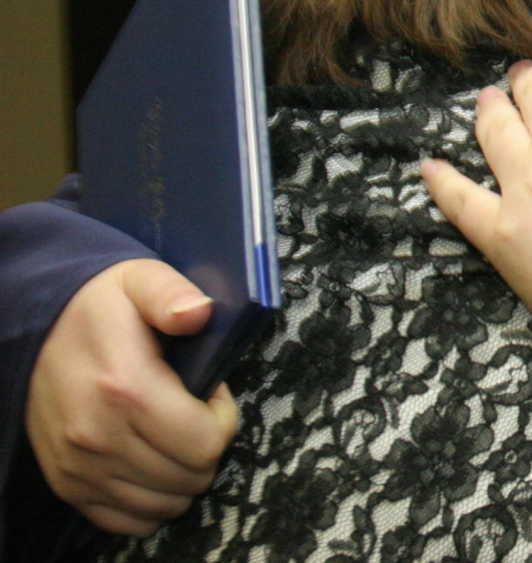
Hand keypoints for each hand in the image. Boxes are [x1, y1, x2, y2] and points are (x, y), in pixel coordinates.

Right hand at [26, 259, 238, 534]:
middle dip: (207, 446)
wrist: (37, 331)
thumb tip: (199, 313)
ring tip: (174, 435)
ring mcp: (80, 468)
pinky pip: (130, 521)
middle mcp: (98, 436)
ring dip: (183, 475)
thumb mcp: (141, 281)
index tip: (209, 393)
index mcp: (125, 388)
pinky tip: (153, 465)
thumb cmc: (102, 308)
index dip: (223, 418)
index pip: (206, 442)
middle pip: (192, 477)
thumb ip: (174, 294)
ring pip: (166, 504)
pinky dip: (152, 501)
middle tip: (193, 414)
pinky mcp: (68, 485)